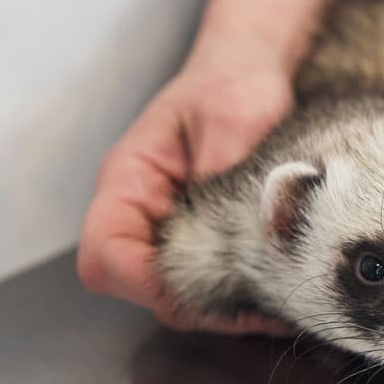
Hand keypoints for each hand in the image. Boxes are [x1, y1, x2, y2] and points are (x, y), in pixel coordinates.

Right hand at [77, 32, 295, 334]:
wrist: (248, 75)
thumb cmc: (232, 86)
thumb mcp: (233, 115)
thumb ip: (223, 166)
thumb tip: (232, 222)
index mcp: (129, 182)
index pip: (104, 256)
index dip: (142, 282)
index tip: (205, 284)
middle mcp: (141, 216)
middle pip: (140, 290)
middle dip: (198, 304)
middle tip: (261, 299)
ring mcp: (168, 234)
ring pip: (176, 299)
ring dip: (223, 308)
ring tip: (278, 297)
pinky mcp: (200, 246)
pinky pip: (207, 290)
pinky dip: (240, 301)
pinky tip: (279, 293)